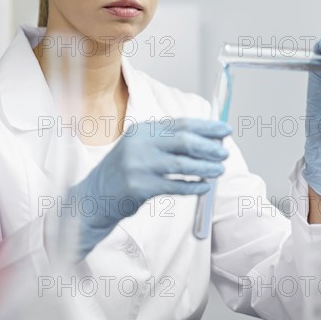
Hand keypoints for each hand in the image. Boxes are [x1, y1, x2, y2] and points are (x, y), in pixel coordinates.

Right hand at [67, 118, 231, 257]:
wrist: (96, 195)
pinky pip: (174, 186)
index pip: (180, 124)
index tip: (224, 130)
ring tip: (220, 170)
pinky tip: (204, 187)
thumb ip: (166, 142)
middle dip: (208, 147)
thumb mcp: (140, 148)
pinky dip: (192, 186)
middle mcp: (139, 144)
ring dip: (204, 168)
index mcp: (142, 130)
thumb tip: (205, 140)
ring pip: (182, 165)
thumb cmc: (124, 170)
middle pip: (183, 141)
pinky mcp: (139, 187)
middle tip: (224, 152)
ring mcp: (138, 165)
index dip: (205, 127)